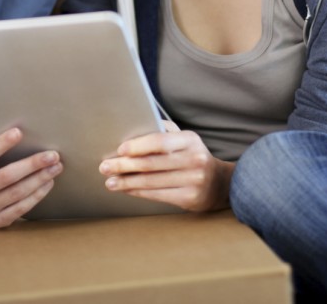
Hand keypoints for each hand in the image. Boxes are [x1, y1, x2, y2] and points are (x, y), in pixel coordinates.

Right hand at [0, 116, 62, 226]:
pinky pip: (21, 209)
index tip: (20, 132)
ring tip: (56, 167)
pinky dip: (37, 195)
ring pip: (17, 193)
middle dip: (32, 164)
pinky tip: (49, 183)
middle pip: (6, 176)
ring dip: (40, 179)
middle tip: (53, 155)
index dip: (2, 143)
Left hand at [98, 122, 233, 211]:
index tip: (119, 150)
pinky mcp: (189, 198)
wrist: (221, 183)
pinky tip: (126, 189)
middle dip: (124, 165)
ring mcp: (193, 180)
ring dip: (126, 181)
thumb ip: (164, 132)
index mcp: (190, 140)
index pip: (160, 141)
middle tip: (105, 167)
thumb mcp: (185, 140)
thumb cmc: (193, 157)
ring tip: (110, 181)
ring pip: (151, 182)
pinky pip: (157, 195)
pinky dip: (137, 192)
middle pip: (151, 163)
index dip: (137, 146)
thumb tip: (134, 128)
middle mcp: (193, 159)